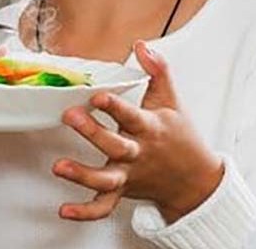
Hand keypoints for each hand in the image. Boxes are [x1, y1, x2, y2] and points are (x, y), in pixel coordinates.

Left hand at [53, 41, 224, 222]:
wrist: (196, 180)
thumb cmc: (179, 136)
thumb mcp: (172, 101)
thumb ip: (157, 71)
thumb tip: (142, 45)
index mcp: (149, 129)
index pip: (131, 116)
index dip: (115, 107)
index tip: (98, 96)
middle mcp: (137, 154)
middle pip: (115, 146)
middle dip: (93, 132)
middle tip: (70, 117)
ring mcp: (129, 175)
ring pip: (106, 179)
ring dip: (82, 175)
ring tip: (59, 167)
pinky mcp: (122, 192)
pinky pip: (103, 206)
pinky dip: (85, 212)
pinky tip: (64, 210)